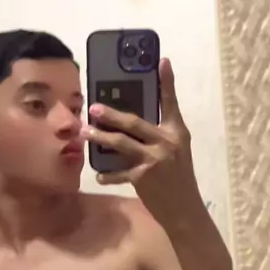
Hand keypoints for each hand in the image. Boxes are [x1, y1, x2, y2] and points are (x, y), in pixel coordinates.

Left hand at [84, 59, 201, 227]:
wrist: (184, 209)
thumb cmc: (178, 177)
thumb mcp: (175, 151)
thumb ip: (158, 135)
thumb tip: (129, 123)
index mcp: (177, 132)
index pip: (171, 103)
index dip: (167, 82)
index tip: (162, 60)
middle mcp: (167, 142)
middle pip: (134, 122)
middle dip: (111, 115)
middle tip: (93, 107)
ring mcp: (155, 160)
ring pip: (121, 144)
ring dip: (100, 137)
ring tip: (85, 132)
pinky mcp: (144, 177)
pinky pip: (119, 172)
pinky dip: (107, 174)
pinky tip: (98, 174)